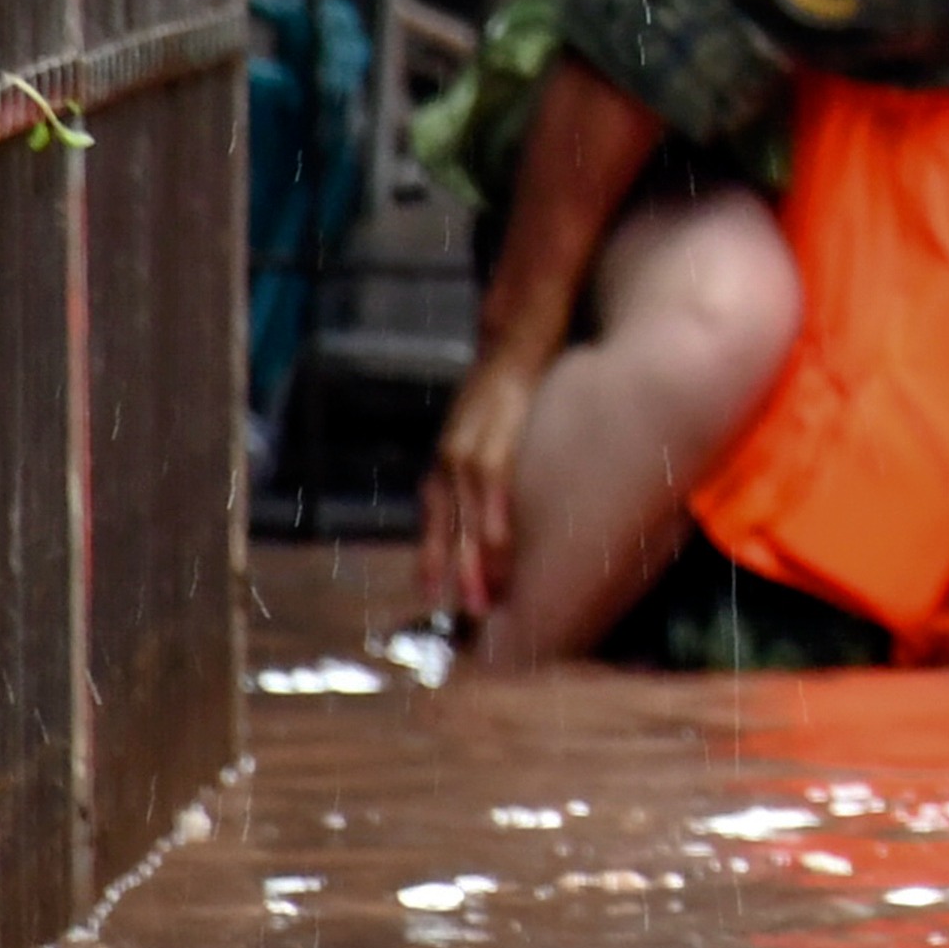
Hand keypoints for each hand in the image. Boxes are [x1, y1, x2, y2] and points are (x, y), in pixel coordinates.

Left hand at [415, 348, 541, 619]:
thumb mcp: (483, 424)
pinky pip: (492, 491)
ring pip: (466, 517)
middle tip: (464, 615)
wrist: (516, 333)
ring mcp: (467, 449)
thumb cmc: (507, 382)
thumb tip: (492, 492)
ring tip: (485, 599)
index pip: (434, 519)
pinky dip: (493, 523)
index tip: (432, 594)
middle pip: (445, 526)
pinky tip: (498, 550)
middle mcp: (448, 459)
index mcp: (445, 460)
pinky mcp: (494, 438)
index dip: (432, 556)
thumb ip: (483, 457)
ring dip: (475, 561)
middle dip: (453, 572)